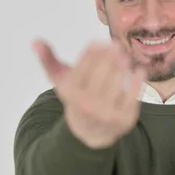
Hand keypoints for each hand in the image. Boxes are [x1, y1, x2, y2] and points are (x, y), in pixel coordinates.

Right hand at [32, 39, 146, 148]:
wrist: (90, 133)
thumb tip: (35, 41)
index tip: (100, 42)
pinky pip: (133, 95)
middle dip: (110, 55)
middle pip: (103, 70)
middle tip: (117, 45)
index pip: (84, 64)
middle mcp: (88, 105)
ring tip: (124, 57)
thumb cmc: (76, 98)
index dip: (94, 50)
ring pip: (117, 81)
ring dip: (123, 64)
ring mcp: (107, 113)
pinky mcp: (124, 118)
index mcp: (71, 93)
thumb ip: (48, 61)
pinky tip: (139, 70)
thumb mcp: (61, 82)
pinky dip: (137, 80)